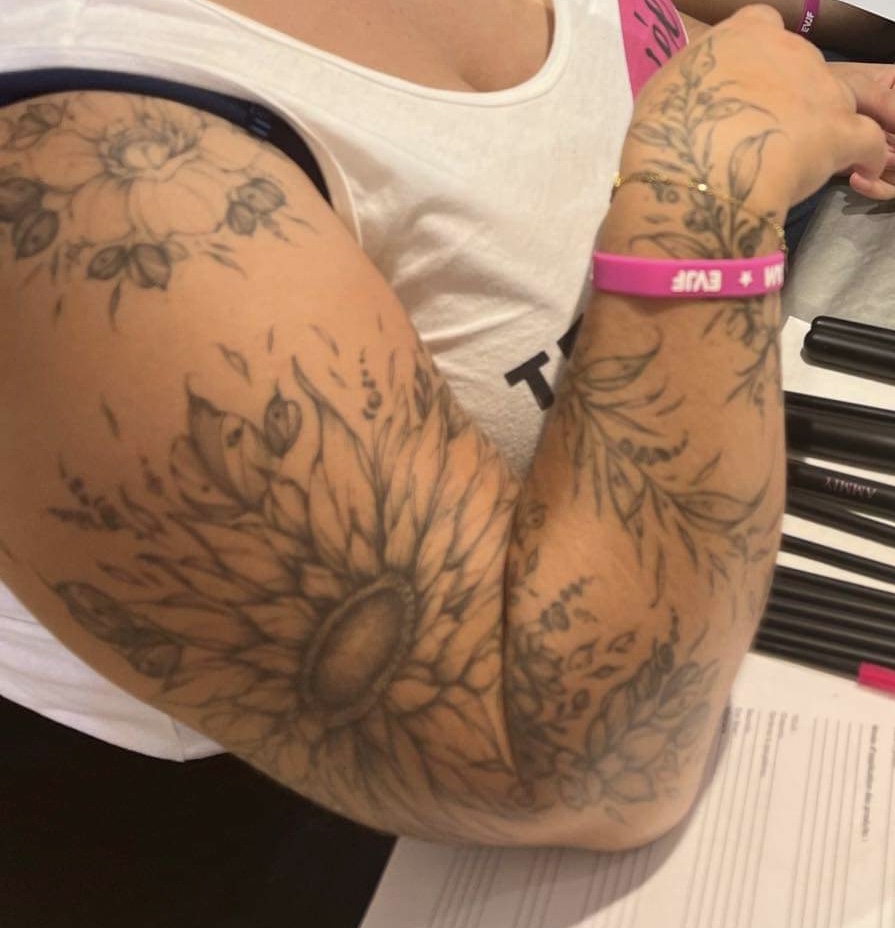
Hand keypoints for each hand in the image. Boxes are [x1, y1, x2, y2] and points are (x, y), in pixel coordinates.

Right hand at [624, 6, 887, 212]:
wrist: (696, 170)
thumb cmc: (667, 132)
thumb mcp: (664, 91)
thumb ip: (692, 82)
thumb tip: (697, 94)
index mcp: (744, 34)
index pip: (761, 25)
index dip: (756, 58)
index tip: (743, 84)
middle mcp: (790, 50)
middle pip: (802, 64)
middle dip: (789, 93)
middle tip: (764, 131)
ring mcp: (821, 89)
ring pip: (837, 99)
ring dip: (823, 123)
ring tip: (802, 156)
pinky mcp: (840, 132)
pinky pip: (866, 141)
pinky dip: (863, 154)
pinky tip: (855, 168)